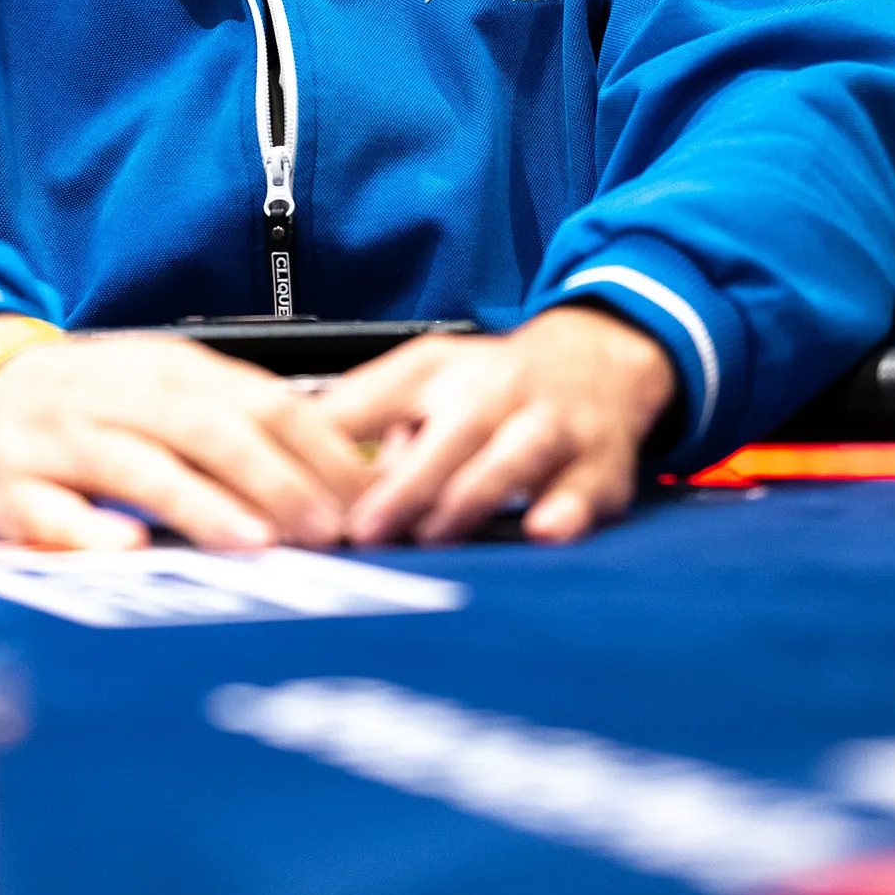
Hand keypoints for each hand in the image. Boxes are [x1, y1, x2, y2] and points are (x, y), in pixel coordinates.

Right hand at [0, 329, 372, 552]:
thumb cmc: (89, 401)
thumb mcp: (163, 386)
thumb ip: (238, 418)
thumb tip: (344, 469)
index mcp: (164, 367)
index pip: (257, 400)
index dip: (315, 448)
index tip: (363, 497)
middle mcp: (114, 394)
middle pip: (205, 428)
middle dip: (273, 478)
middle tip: (324, 529)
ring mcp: (57, 439)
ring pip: (135, 464)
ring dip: (199, 503)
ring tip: (254, 541)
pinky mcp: (5, 488)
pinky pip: (48, 510)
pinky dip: (88, 529)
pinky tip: (127, 549)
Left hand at [319, 306, 675, 546]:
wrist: (598, 359)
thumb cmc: (493, 382)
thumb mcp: (420, 377)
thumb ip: (360, 418)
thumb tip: (295, 473)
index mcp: (443, 372)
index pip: (385, 401)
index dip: (347, 447)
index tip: (312, 493)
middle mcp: (499, 394)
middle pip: (452, 435)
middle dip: (408, 486)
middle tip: (366, 532)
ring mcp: (553, 427)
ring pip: (514, 458)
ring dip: (471, 498)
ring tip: (434, 536)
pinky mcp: (598, 466)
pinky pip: (583, 489)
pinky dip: (564, 511)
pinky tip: (542, 530)